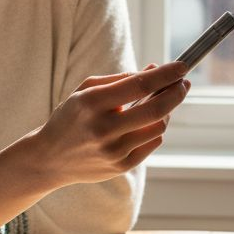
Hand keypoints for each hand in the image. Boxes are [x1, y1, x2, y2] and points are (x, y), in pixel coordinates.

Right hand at [28, 61, 189, 187]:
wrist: (49, 158)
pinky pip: (152, 143)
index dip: (166, 74)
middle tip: (184, 83)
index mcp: (92, 103)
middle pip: (156, 108)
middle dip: (176, 92)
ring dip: (167, 111)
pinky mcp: (120, 167)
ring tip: (161, 102)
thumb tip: (155, 70)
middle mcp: (103, 128)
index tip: (182, 66)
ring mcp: (113, 151)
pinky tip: (148, 123)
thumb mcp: (86, 91)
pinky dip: (155, 129)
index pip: (139, 85)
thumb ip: (121, 79)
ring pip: (158, 127)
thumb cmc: (72, 117)